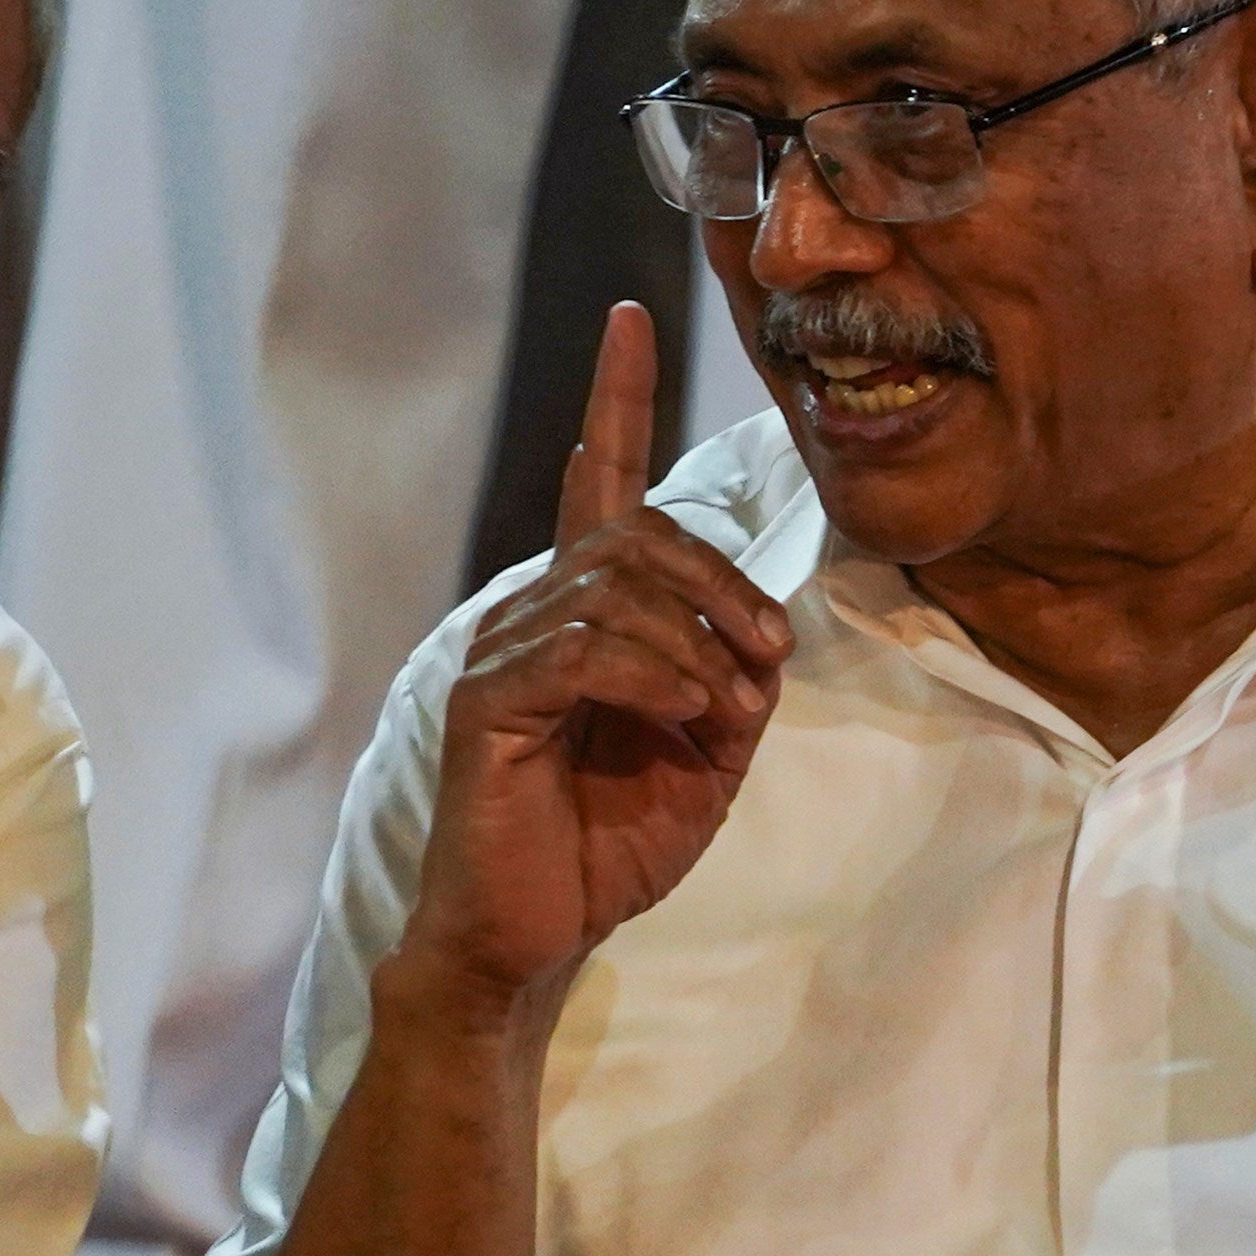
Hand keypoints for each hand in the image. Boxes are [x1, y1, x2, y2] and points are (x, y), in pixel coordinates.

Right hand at [394, 304, 791, 1013]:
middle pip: (635, 533)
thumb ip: (731, 684)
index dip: (616, 394)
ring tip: (726, 709)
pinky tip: (685, 716)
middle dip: (722, 588)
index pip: (596, 477)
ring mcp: (502, 652)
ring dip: (697, 643)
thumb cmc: (605, 845)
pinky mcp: (488, 703)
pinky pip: (584, 650)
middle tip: (768, 663)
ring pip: (615, 589)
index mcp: (583, 612)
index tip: (633, 316)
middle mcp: (532, 611)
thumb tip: (762, 640)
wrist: (531, 939)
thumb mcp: (704, 759)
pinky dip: (655, 676)